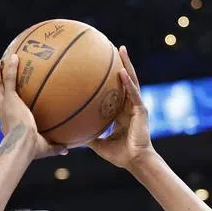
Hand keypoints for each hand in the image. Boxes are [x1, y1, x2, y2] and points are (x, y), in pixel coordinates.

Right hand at [0, 55, 65, 159]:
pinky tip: (14, 56)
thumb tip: (66, 150)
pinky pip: (9, 79)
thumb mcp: (44, 148)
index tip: (1, 100)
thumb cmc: (31, 150)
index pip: (0, 112)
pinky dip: (10, 68)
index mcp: (7, 124)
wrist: (23, 144)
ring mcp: (4, 104)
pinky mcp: (10, 99)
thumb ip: (54, 147)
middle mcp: (2, 113)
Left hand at [89, 46, 155, 169]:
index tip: (103, 65)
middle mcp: (129, 106)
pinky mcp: (141, 110)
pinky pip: (133, 93)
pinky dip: (127, 83)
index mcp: (121, 113)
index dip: (112, 77)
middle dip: (121, 63)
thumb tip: (70, 135)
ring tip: (121, 49)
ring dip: (126, 64)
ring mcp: (136, 106)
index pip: (117, 90)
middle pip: (125, 80)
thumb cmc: (120, 155)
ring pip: (132, 81)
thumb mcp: (99, 144)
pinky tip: (121, 71)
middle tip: (114, 48)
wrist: (135, 162)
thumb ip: (88, 137)